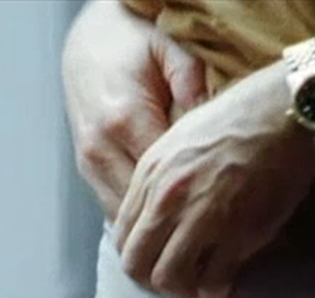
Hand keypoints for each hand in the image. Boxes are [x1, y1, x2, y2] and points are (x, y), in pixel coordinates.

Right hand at [62, 0, 205, 219]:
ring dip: (158, 229)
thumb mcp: (172, 54)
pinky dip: (141, 222)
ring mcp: (89, 162)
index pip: (166, 180)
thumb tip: (212, 129)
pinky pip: (115, 209)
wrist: (88, 41)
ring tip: (194, 238)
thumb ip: (193, 88)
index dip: (198, 199)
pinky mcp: (86, 170)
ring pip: (126, 218)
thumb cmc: (134, 46)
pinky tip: (168, 225)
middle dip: (179, 224)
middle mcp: (101, 147)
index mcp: (125, 119)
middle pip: (145, 208)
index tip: (228, 208)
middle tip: (216, 234)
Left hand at [113, 65, 314, 297]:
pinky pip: (213, 282)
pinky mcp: (237, 235)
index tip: (157, 260)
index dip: (138, 257)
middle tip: (177, 281)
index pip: (122, 237)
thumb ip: (161, 177)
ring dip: (185, 290)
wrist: (282, 115)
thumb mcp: (180, 139)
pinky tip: (229, 284)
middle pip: (138, 265)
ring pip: (170, 280)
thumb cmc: (238, 121)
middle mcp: (169, 200)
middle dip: (154, 281)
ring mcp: (202, 219)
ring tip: (203, 284)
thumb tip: (156, 211)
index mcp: (151, 175)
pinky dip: (218, 291)